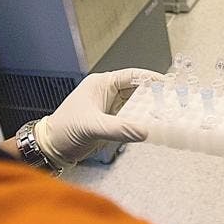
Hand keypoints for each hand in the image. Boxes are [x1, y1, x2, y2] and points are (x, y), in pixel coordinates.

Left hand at [35, 68, 162, 166]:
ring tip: (166, 114)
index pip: (132, 76)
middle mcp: (106, 93)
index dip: (151, 79)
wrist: (51, 148)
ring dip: (148, 110)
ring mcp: (109, 107)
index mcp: (101, 84)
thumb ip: (120, 128)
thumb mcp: (93, 127)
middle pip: (137, 90)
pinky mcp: (109, 121)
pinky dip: (141, 122)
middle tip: (172, 102)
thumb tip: (145, 131)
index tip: (168, 85)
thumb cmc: (63, 130)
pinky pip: (130, 118)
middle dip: (154, 96)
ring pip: (135, 105)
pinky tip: (151, 127)